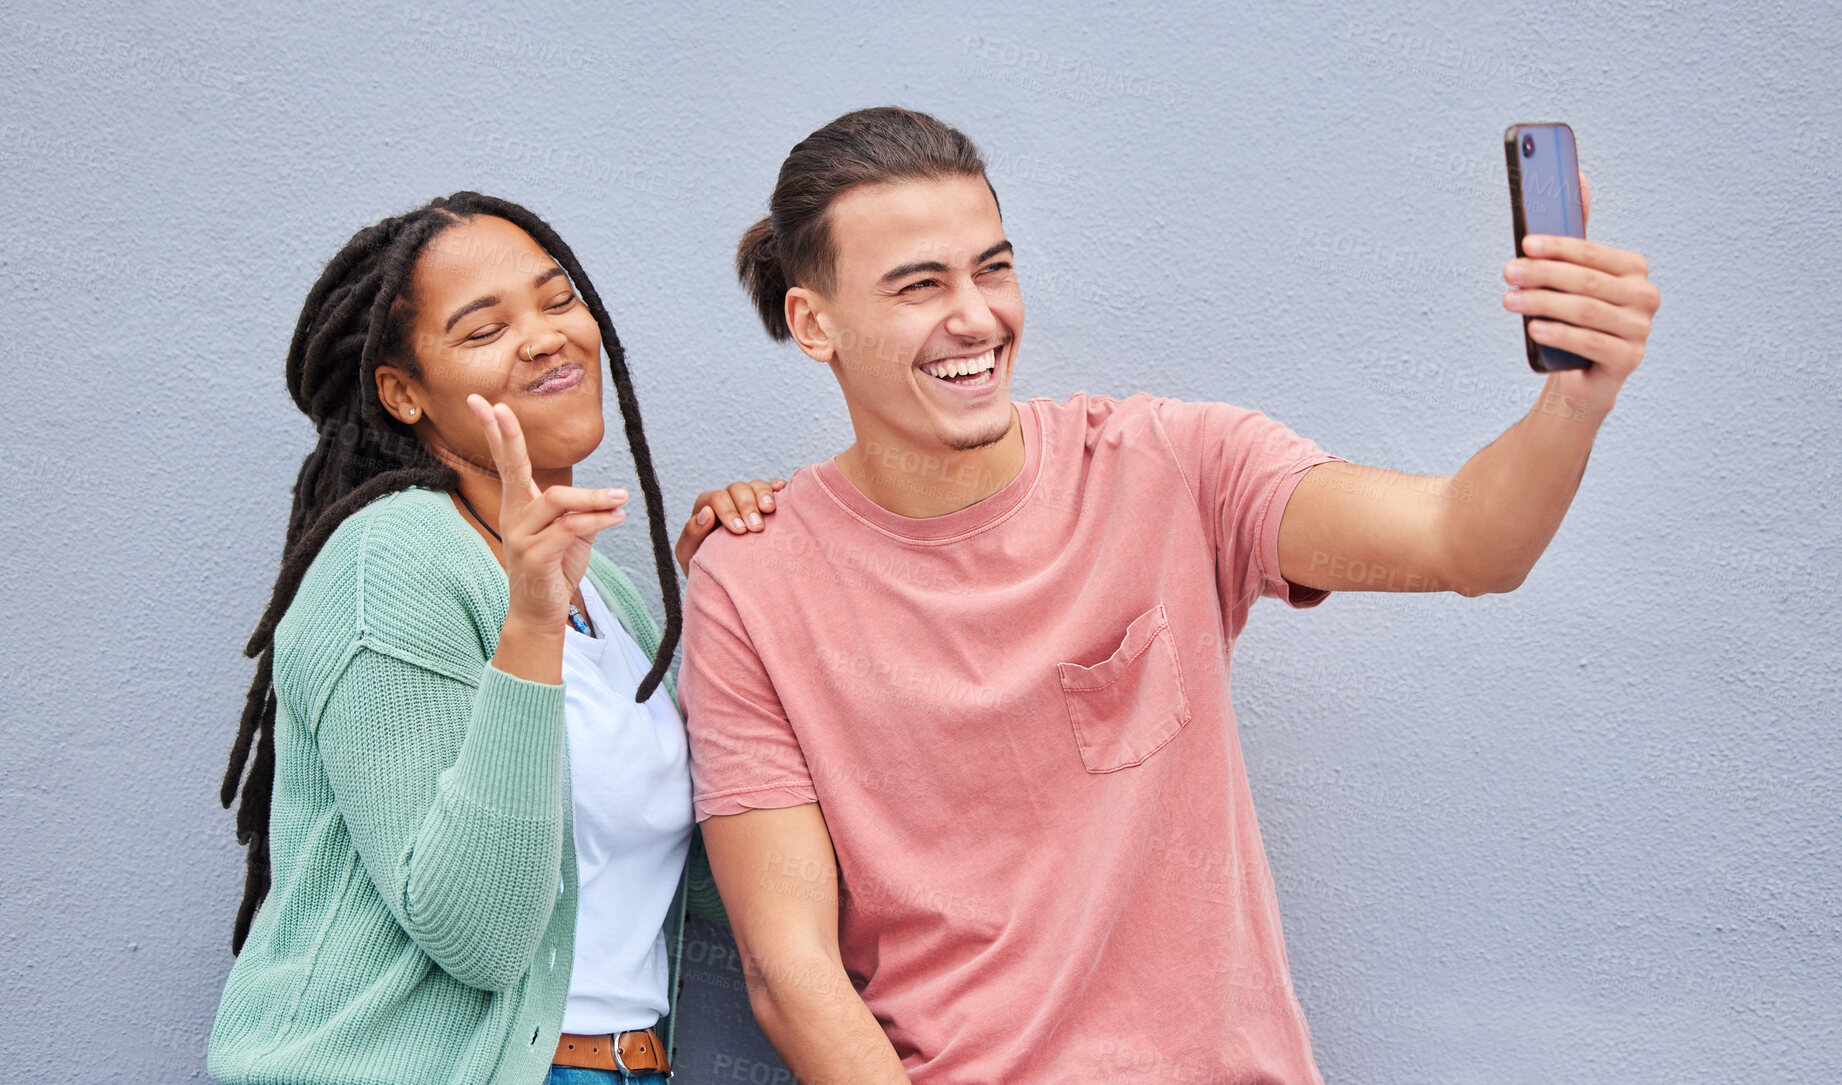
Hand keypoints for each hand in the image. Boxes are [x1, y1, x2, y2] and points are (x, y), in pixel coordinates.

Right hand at [465, 393, 626, 627]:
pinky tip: (617, 517)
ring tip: (622, 498)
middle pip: (512, 468)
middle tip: (499, 406)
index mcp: (519, 506)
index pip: (506, 462)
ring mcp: (520, 536)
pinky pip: (570, 528)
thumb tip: (606, 499)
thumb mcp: (572, 534)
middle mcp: (514, 516)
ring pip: (558, 500)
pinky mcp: (535, 556)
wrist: (542, 613)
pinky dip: (598, 519)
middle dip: (505, 435)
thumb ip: (581, 510)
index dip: (495, 432)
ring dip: (594, 498)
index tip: (481, 401)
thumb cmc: (555, 569)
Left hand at [675, 477, 786, 572]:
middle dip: (748, 506)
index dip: (728, 511)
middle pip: (738, 488)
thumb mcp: (689, 554)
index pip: (717, 499)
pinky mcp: (765, 504)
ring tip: (770, 509)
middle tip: (757, 527)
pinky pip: (773, 489)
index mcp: (707, 506)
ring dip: (764, 495)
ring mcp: (748, 500)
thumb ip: (691, 534)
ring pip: (756, 486)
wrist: (722, 579)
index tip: (740, 531)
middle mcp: (728, 498)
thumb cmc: (704, 566)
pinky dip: (777, 488)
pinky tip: (782, 489)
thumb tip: (706, 513)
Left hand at [1503, 171, 1661, 415]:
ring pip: (1586, 311)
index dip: (1559, 246)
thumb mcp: (1574, 275)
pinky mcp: (1629, 359)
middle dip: (1543, 274)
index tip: (1525, 243)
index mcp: (1634, 269)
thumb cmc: (1576, 315)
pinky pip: (1590, 342)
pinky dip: (1559, 333)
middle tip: (1509, 272)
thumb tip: (1579, 176)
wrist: (1584, 373)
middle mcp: (1645, 296)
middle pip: (1587, 281)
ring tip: (1511, 300)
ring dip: (1543, 303)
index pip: (1593, 253)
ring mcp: (1640, 330)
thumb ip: (1576, 231)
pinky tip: (1534, 329)